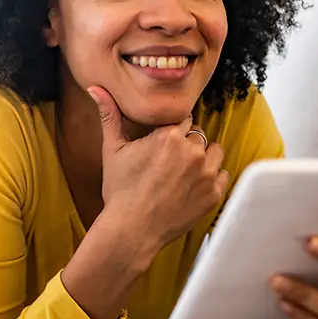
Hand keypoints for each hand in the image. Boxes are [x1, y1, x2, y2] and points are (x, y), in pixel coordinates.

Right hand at [87, 86, 228, 252]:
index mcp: (169, 136)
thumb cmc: (119, 191)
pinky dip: (211, 178)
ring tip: (182, 173)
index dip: (172, 131)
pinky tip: (191, 186)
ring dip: (202, 157)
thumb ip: (109, 115)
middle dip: (186, 144)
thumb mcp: (112, 150)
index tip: (162, 144)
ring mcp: (206, 174)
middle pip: (197, 134)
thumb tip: (95, 88)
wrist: (131, 230)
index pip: (183, 118)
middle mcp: (192, 151)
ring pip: (214, 151)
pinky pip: (222, 175)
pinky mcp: (214, 194)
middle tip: (168, 163)